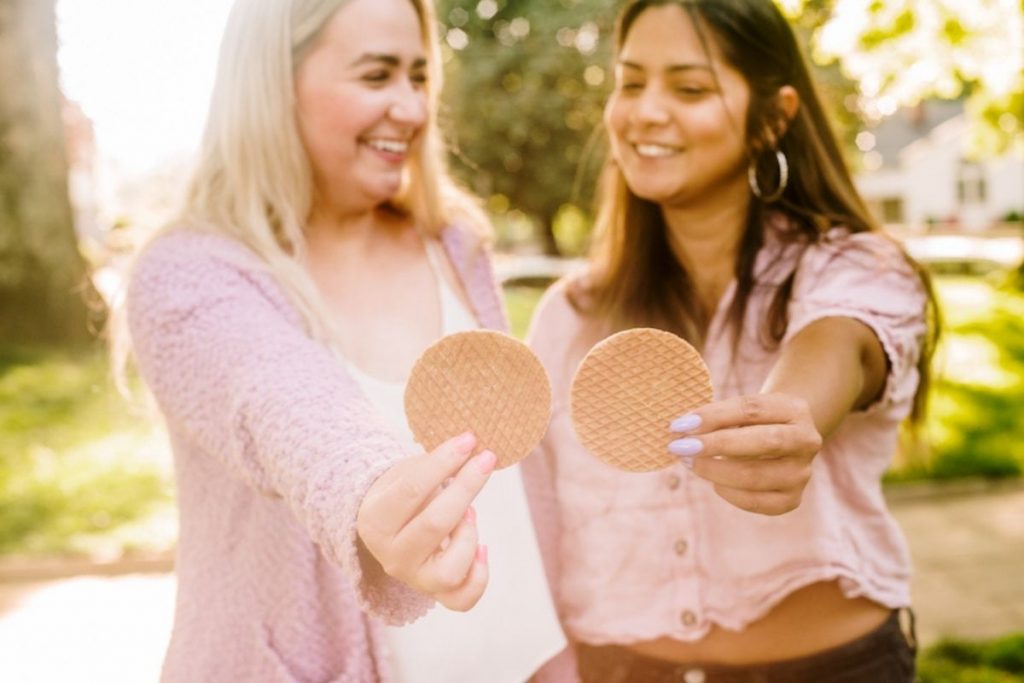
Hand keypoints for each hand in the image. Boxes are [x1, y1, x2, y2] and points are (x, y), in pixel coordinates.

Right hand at [357, 432, 496, 610]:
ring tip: (471, 512)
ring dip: (468, 535)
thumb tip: (473, 448)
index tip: (469, 439)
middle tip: (487, 458)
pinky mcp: (434, 593)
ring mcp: (413, 578)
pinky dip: (480, 575)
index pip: (412, 488)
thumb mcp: (407, 473)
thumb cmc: (403, 494)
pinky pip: (463, 599)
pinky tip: (483, 547)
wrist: (390, 528)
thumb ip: (435, 465)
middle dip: (467, 486)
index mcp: (375, 521)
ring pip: (450, 569)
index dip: (444, 461)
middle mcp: (391, 555)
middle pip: (436, 523)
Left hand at [668, 394, 822, 514]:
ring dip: (715, 471)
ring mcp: (801, 473)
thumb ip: (716, 417)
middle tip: (680, 447)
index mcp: (794, 409)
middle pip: (763, 442)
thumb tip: (680, 431)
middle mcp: (806, 441)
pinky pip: (755, 502)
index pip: (752, 409)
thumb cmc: (752, 421)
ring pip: (755, 476)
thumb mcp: (741, 410)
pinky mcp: (792, 499)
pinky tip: (714, 482)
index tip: (680, 425)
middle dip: (716, 445)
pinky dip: (728, 492)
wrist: (784, 439)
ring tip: (689, 463)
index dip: (714, 416)